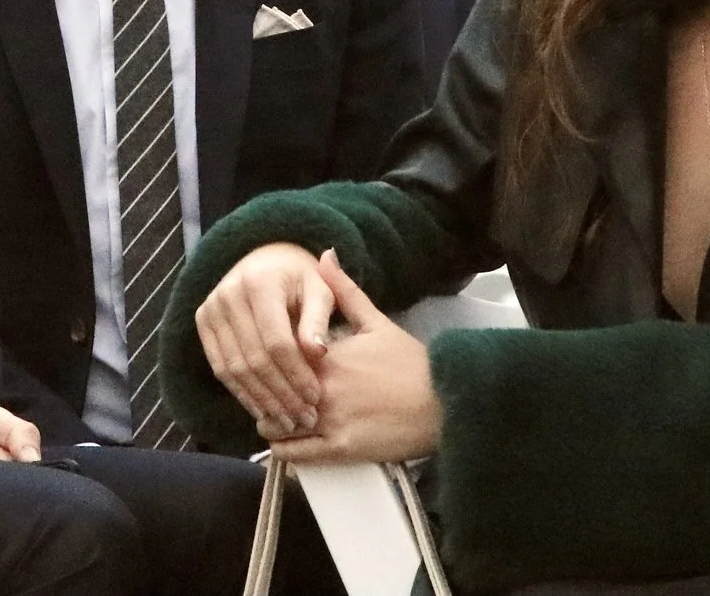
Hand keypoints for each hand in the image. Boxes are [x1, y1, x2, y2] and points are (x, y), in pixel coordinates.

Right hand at [196, 241, 331, 435]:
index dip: (296, 373)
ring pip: (234, 368)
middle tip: (303, 419)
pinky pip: (220, 367)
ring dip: (261, 400)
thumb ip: (318, 319)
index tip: (315, 398)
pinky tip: (262, 410)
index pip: (277, 341)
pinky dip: (241, 393)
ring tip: (286, 422)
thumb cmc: (301, 279)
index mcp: (261, 282)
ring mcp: (211, 308)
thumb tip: (318, 353)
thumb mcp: (320, 290)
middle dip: (280, 393)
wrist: (267, 259)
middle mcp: (229, 294)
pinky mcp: (203, 323)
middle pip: (254, 358)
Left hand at [270, 253, 440, 464]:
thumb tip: (325, 255)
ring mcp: (330, 420)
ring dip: (272, 421)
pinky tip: (287, 439)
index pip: (276, 355)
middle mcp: (323, 387)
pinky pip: (293, 453)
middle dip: (267, 391)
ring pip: (275, 425)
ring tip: (277, 416)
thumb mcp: (377, 321)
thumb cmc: (411, 363)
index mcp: (328, 354)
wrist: (443, 402)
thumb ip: (345, 291)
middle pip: (272, 391)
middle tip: (269, 390)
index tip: (268, 358)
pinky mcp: (340, 450)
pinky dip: (284, 448)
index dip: (268, 358)